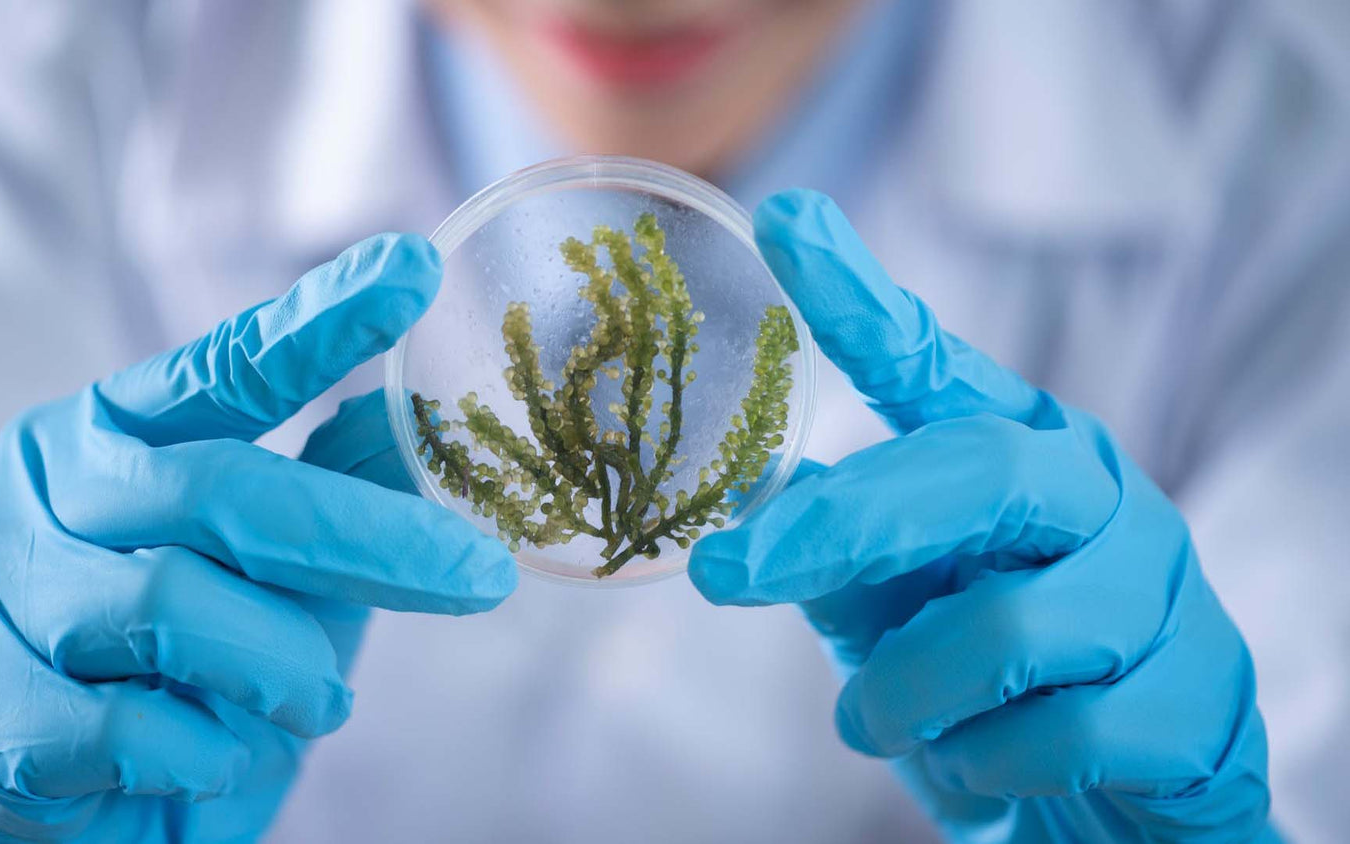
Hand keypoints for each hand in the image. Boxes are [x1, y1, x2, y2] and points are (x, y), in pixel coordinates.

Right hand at [0, 235, 516, 842]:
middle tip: (481, 575)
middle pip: (221, 488)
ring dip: (285, 666)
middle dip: (367, 538)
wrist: (85, 809)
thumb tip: (418, 414)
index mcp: (110, 431)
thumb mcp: (275, 568)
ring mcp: (5, 598)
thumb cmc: (188, 666)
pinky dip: (212, 749)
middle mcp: (44, 490)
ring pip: (176, 607)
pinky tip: (221, 753)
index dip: (320, 321)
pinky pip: (136, 726)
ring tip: (323, 700)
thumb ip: (332, 488)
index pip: (224, 366)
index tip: (415, 269)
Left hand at [690, 191, 1273, 841]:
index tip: (784, 221)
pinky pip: (1055, 736)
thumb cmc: (993, 695)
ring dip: (905, 694)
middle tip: (728, 575)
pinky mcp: (1196, 703)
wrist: (1121, 809)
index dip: (857, 297)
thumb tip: (756, 504)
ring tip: (876, 723)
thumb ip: (845, 561)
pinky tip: (981, 771)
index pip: (932, 365)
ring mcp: (1160, 595)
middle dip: (841, 527)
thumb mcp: (899, 619)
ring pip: (1004, 629)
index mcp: (1017, 456)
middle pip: (973, 471)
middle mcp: (1095, 498)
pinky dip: (980, 767)